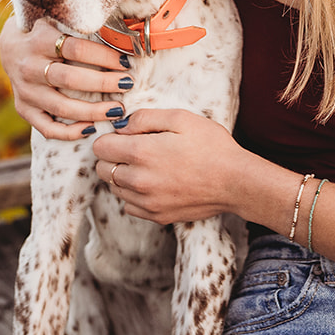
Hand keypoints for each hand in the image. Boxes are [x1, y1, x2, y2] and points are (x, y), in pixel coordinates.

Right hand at [0, 13, 135, 140]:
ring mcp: (25, 90)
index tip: (126, 61)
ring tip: (117, 110)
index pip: (76, 49)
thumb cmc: (44, 30)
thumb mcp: (55, 18)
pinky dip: (69, 132)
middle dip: (104, 83)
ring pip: (61, 107)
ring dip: (93, 111)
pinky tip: (91, 128)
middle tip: (127, 83)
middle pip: (71, 79)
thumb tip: (120, 30)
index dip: (104, 56)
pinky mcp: (23, 108)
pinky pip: (47, 128)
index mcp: (39, 40)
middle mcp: (29, 66)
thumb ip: (80, 24)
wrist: (9, 47)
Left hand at [89, 108, 251, 223]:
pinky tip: (154, 183)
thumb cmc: (211, 146)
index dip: (110, 138)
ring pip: (115, 188)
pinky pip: (129, 206)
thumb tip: (121, 126)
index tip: (124, 135)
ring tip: (148, 165)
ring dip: (123, 176)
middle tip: (135, 149)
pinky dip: (134, 195)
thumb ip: (144, 118)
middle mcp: (138, 181)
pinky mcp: (156, 216)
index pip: (100, 148)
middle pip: (102, 170)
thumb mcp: (180, 118)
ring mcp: (146, 202)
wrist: (234, 182)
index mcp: (141, 153)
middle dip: (112, 157)